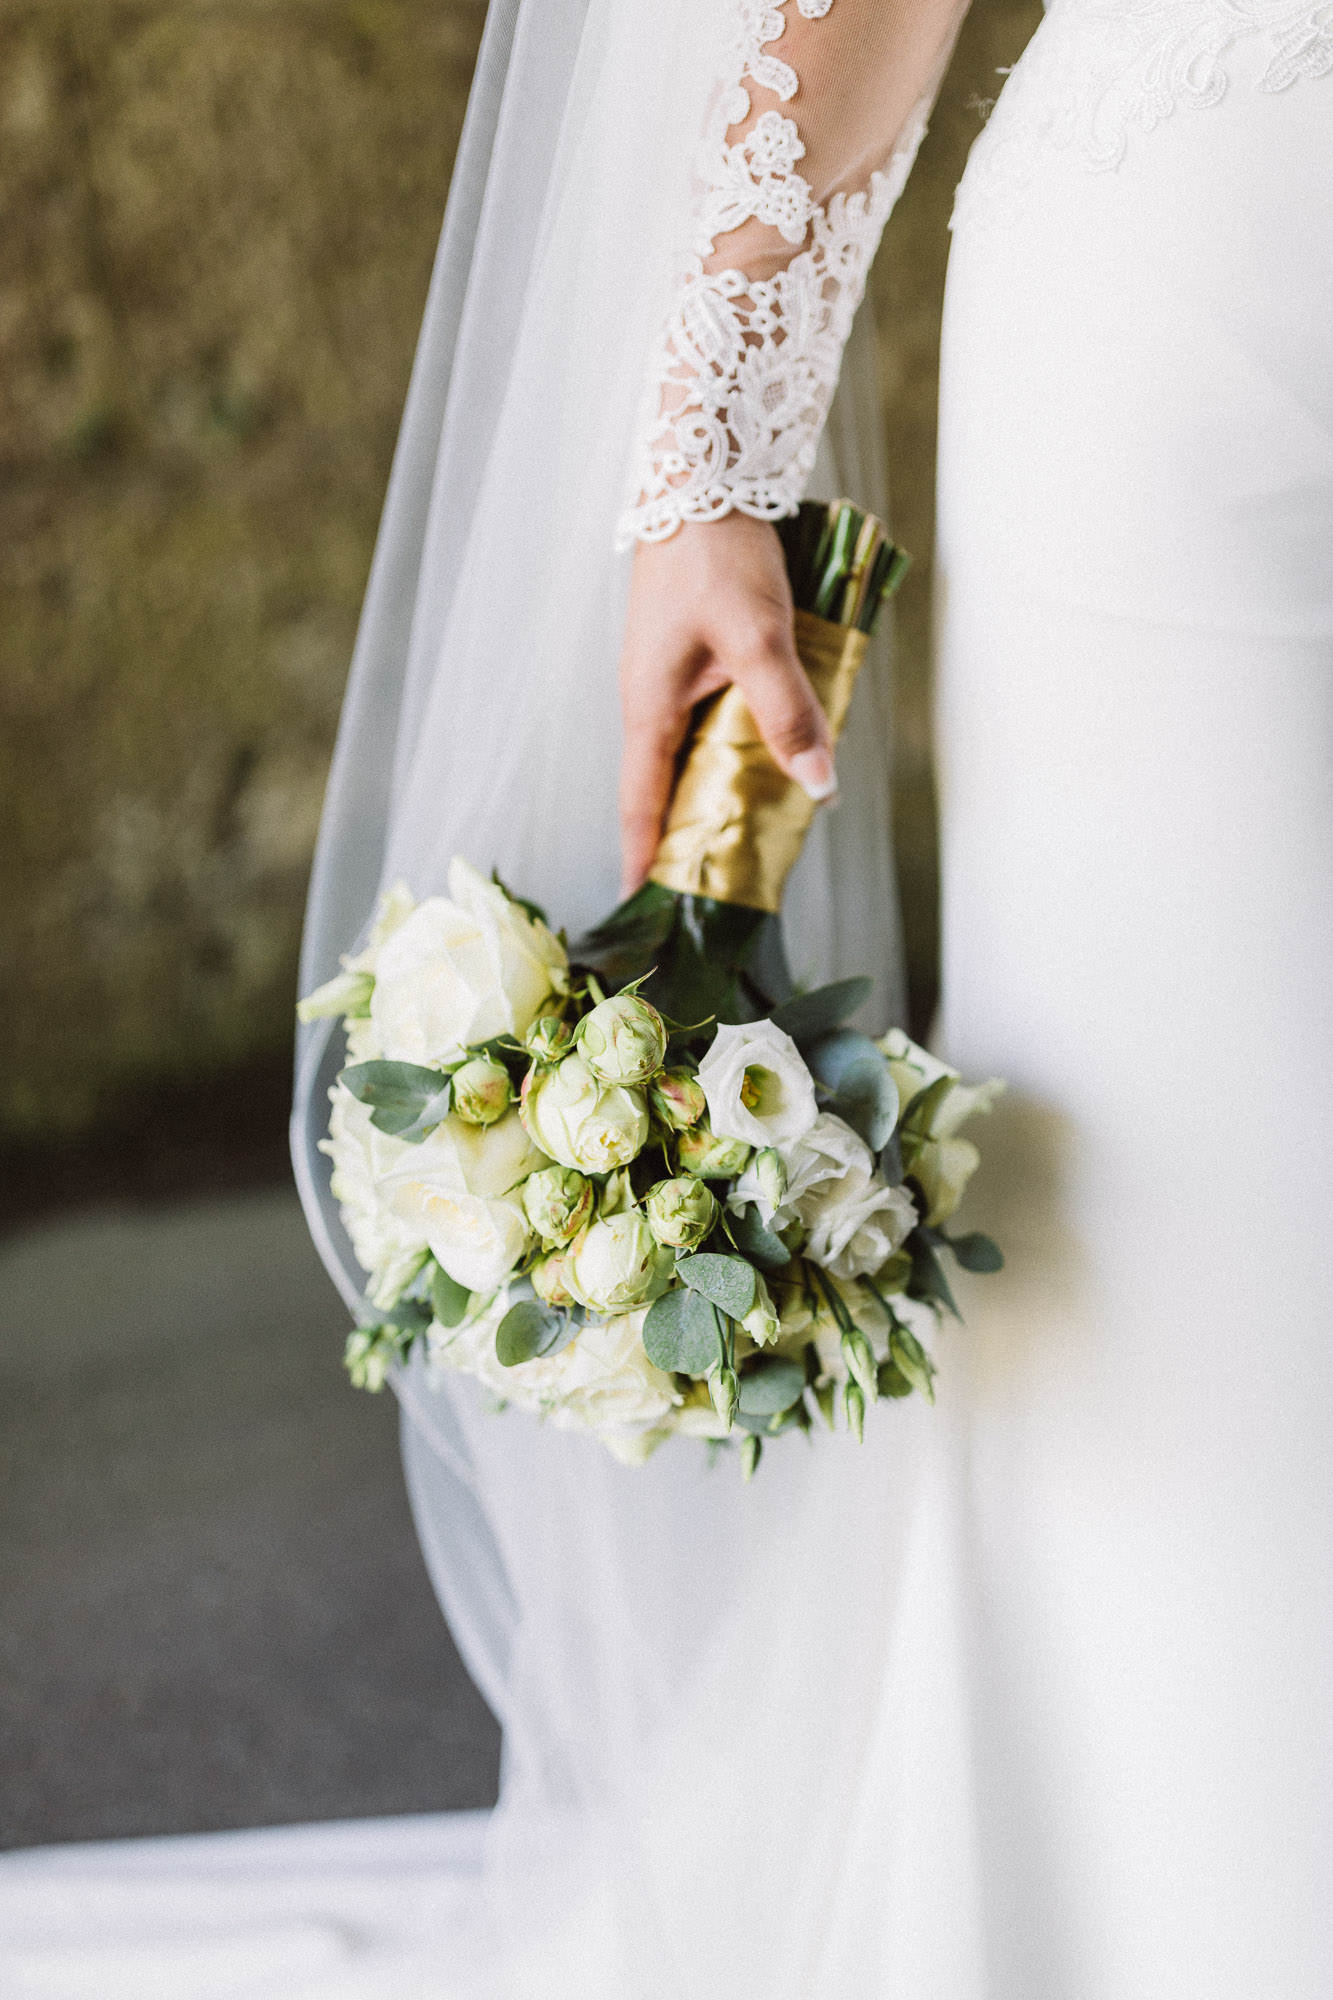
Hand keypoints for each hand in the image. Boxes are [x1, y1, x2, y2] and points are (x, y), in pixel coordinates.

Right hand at [617, 514, 837, 896]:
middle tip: (717, 886)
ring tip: (750, 834)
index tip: (646, 905)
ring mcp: (670, 676)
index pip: (640, 804)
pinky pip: (710, 718)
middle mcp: (651, 700)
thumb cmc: (716, 553)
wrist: (701, 471)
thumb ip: (788, 711)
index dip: (645, 857)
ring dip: (715, 791)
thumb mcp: (759, 636)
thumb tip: (817, 786)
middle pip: (666, 787)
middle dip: (688, 836)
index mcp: (649, 709)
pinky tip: (768, 754)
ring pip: (692, 752)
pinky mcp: (692, 652)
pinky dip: (732, 747)